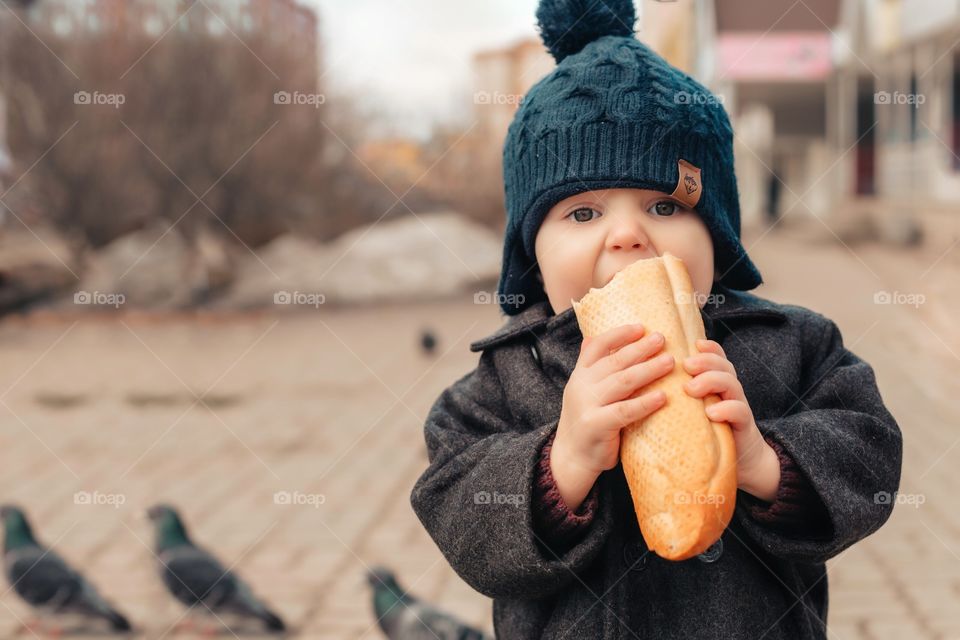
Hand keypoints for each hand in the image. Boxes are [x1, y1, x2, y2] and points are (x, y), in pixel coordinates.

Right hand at [551, 323, 674, 510]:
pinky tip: (663, 396)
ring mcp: (588, 405)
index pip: (598, 347)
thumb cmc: (586, 421)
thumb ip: (589, 367)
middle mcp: (582, 386)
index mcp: (580, 374)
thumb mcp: (582, 390)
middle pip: (615, 361)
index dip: (619, 334)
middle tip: (662, 339)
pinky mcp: (597, 425)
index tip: (641, 327)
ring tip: (670, 362)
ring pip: (623, 382)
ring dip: (648, 370)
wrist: (571, 457)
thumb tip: (592, 338)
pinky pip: (625, 411)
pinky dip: (645, 403)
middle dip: (640, 348)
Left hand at [682, 339, 780, 501]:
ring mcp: (737, 406)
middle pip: (723, 365)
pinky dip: (726, 409)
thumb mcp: (689, 409)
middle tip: (685, 365)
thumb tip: (641, 381)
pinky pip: (740, 412)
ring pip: (732, 384)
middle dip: (705, 361)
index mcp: (715, 382)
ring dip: (711, 381)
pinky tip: (711, 413)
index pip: (715, 357)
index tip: (692, 344)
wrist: (739, 463)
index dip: (707, 348)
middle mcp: (728, 390)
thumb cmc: (705, 432)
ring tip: (691, 388)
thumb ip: (677, 393)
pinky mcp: (744, 426)